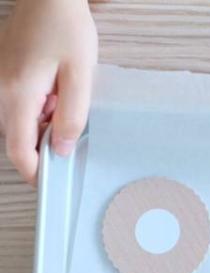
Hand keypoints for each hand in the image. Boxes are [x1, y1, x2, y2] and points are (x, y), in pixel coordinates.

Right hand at [0, 0, 96, 184]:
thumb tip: (62, 150)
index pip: (19, 150)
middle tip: (70, 130)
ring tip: (64, 98)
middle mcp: (0, 91)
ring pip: (20, 123)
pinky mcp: (4, 76)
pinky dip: (39, 109)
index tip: (52, 185)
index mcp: (18, 94)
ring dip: (44, 124)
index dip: (35, 173)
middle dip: (44, 144)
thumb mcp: (80, 76)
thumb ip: (72, 117)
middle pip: (18, 139)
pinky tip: (56, 91)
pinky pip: (19, 106)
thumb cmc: (67, 29)